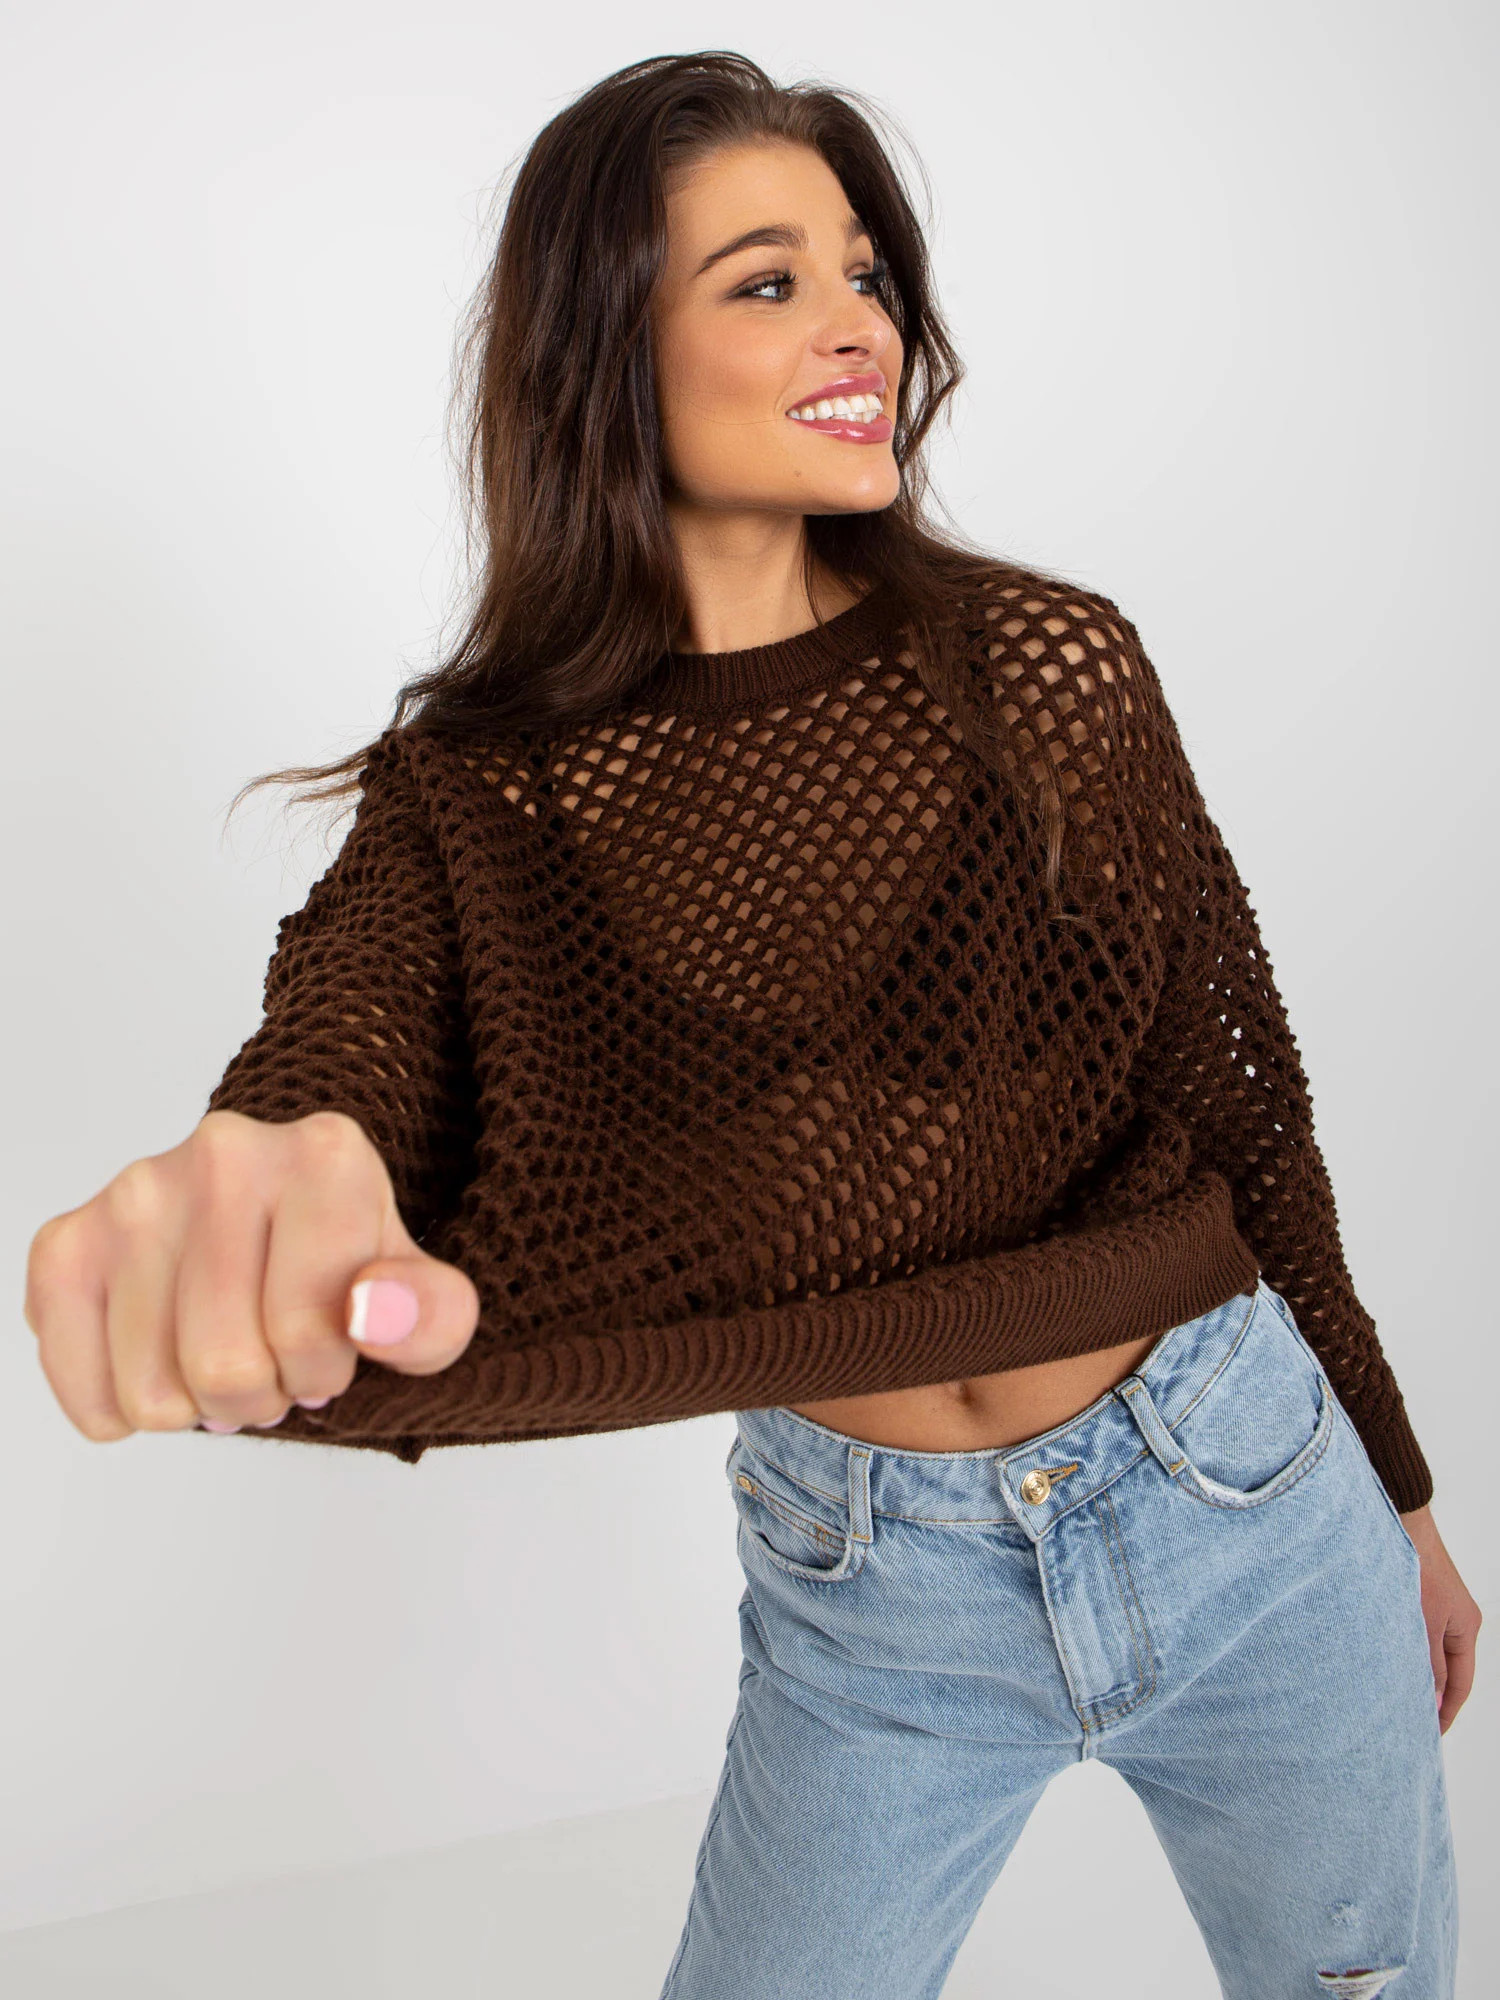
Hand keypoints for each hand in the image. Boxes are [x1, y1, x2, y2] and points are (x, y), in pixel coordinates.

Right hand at [23, 1109, 479, 1439]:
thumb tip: (373, 1315)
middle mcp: (223, 1153)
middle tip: (275, 1361)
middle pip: (223, 1365)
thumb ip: (432, 1316)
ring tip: (225, 1353)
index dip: (323, 1370)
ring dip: (197, 1405)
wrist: (276, 1221)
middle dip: (260, 1394)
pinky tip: (164, 1362)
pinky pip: (85, 1388)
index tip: (333, 1344)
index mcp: (326, 1155)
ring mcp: (136, 1192)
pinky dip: (124, 1410)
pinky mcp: (68, 1241)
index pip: (307, 1331)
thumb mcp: (422, 1299)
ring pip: (152, 1390)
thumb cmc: (350, 1268)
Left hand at [1398, 1504, 1480, 1733]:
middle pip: (1446, 1671)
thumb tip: (1432, 1701)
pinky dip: (1403, 1653)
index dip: (1446, 1711)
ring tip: (1391, 1700)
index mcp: (1465, 1628)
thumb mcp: (1424, 1623)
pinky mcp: (1417, 1598)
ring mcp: (1437, 1609)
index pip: (1461, 1683)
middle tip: (1408, 1724)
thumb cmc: (1415, 1566)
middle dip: (1430, 1698)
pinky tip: (1382, 1662)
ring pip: (1427, 1653)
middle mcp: (1455, 1620)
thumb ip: (1429, 1664)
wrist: (1400, 1520)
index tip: (1431, 1735)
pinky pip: (1414, 1636)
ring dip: (1413, 1675)